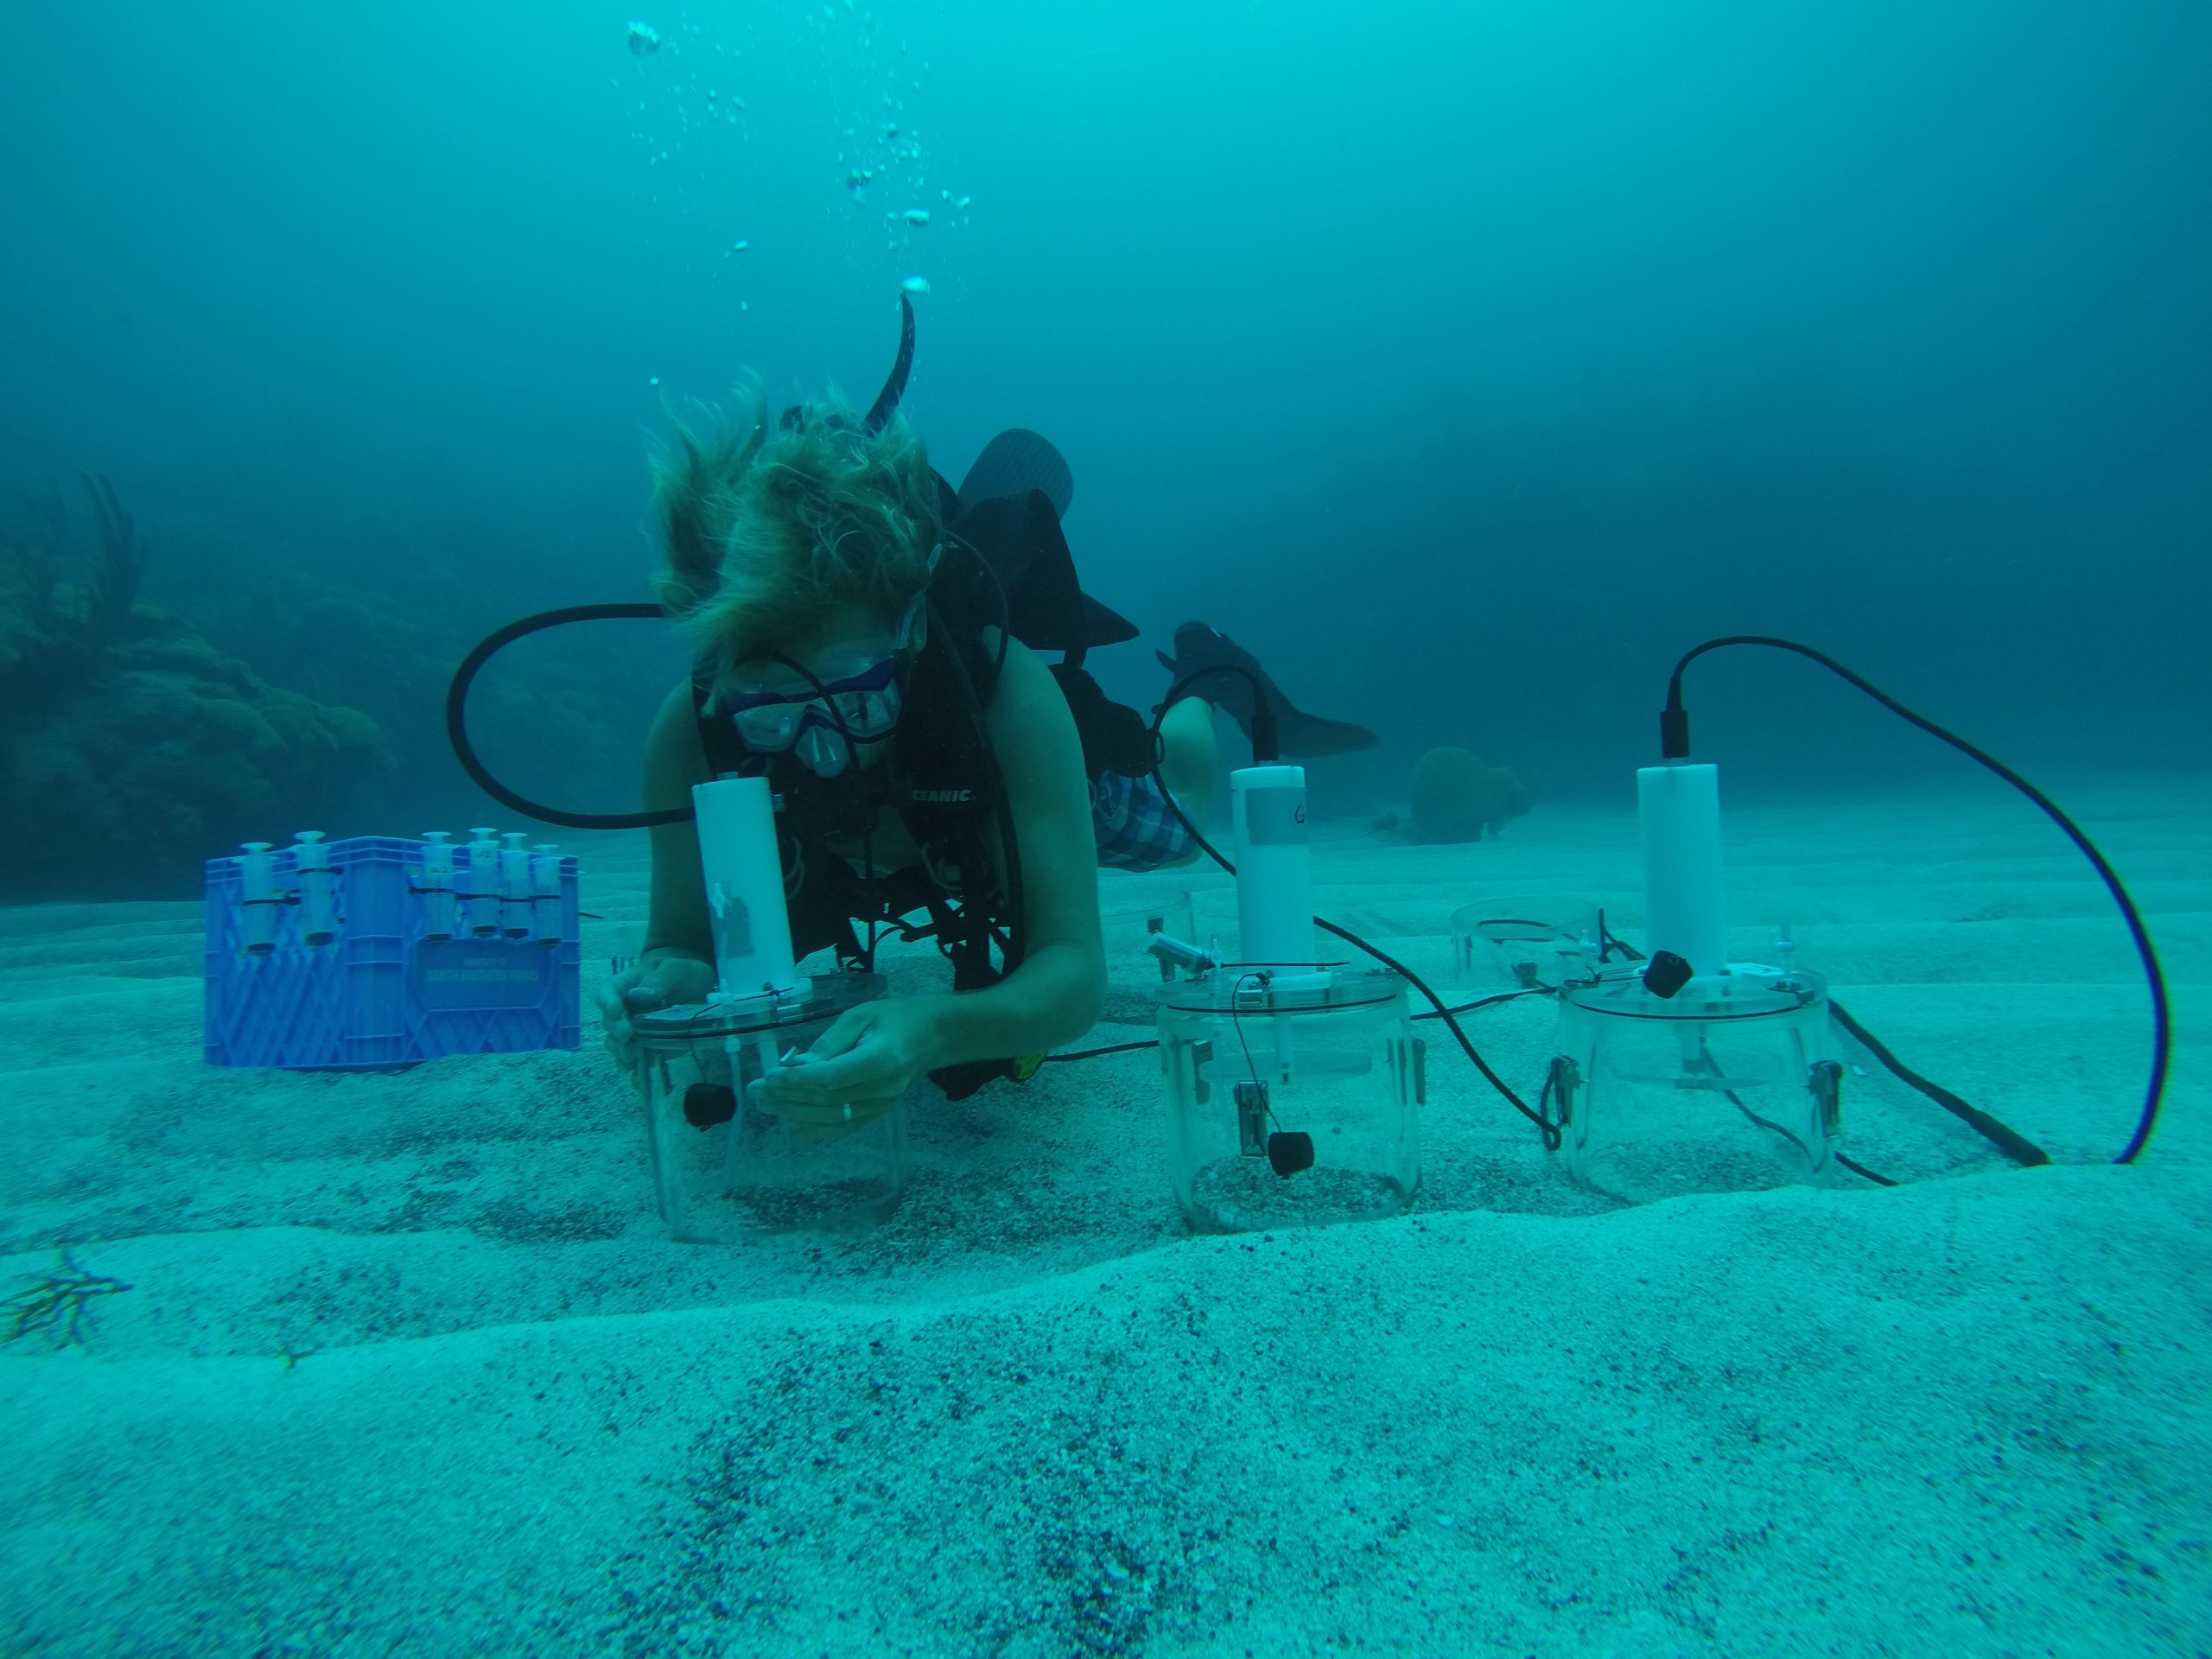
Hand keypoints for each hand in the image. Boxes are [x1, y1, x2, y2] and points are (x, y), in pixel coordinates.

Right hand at [597, 952, 716, 1070]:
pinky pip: (635, 1060)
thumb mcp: (676, 969)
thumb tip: (638, 995)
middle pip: (610, 1022)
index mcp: (627, 986)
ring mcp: (635, 1030)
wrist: (698, 988)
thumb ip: (659, 979)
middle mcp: (625, 1010)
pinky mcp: (648, 1046)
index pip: (607, 993)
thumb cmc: (682, 973)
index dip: (607, 1002)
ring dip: (620, 1051)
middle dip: (616, 1030)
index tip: (615, 1010)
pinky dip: (633, 1069)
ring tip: (631, 1055)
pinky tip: (636, 1077)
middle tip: (627, 1035)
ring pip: (617, 1044)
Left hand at [747, 995, 946, 1131]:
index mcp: (881, 1059)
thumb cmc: (895, 1018)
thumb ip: (829, 1042)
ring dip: (793, 1114)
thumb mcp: (861, 1016)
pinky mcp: (876, 1115)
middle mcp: (882, 1089)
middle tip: (756, 1091)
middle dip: (786, 1097)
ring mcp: (880, 1106)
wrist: (932, 1038)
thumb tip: (796, 1065)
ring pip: (830, 1119)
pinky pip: (841, 1128)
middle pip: (826, 1102)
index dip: (798, 1081)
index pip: (833, 1079)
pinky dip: (813, 1128)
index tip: (770, 1076)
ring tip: (764, 1104)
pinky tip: (790, 1120)